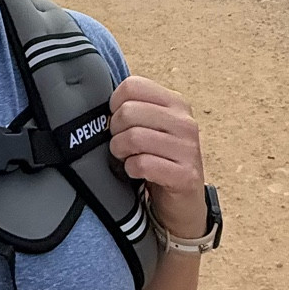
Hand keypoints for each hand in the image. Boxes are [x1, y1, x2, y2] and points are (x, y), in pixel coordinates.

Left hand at [108, 75, 206, 240]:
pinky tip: (136, 172)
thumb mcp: (151, 127)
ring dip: (120, 152)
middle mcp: (185, 122)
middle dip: (115, 131)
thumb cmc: (158, 159)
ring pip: (133, 137)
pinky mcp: (185, 175)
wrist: (182, 203)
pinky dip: (131, 169)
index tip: (117, 121)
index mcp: (176, 103)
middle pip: (128, 111)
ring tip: (126, 158)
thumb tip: (100, 101)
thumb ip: (133, 109)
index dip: (115, 104)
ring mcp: (188, 149)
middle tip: (120, 144)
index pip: (132, 86)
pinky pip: (143, 164)